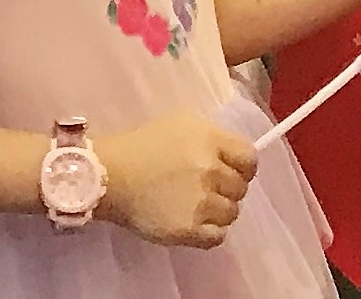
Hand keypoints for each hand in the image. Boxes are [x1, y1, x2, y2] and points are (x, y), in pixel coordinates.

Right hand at [98, 115, 254, 247]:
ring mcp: (201, 202)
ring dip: (219, 211)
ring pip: (231, 213)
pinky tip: (196, 222)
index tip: (232, 171)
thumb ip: (213, 139)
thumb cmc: (144, 145)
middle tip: (207, 188)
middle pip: (241, 188)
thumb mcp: (182, 125)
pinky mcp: (189, 230)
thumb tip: (233, 157)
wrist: (111, 175)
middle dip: (228, 188)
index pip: (250, 159)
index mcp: (210, 140)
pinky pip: (218, 236)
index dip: (243, 167)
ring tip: (198, 206)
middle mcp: (211, 171)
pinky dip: (211, 232)